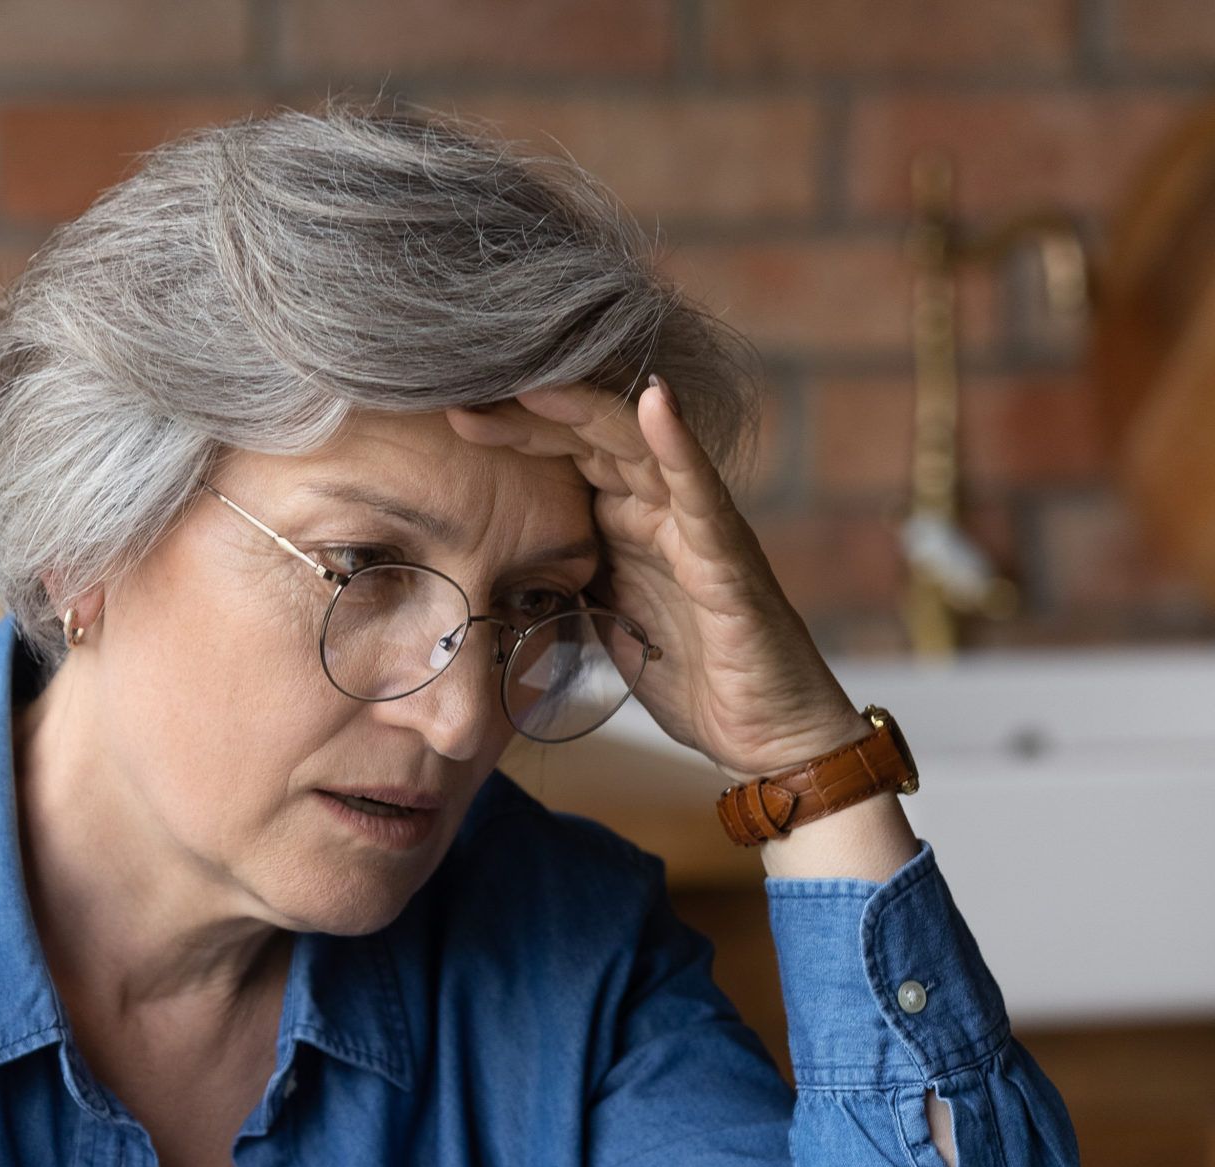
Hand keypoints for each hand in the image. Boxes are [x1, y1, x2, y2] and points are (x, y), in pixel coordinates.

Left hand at [448, 378, 862, 778]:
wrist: (767, 737)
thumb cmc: (694, 680)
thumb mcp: (602, 623)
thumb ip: (566, 582)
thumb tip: (497, 568)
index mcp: (625, 526)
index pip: (564, 458)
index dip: (510, 435)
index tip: (448, 421)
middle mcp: (660, 512)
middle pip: (590, 439)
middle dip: (528, 416)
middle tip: (462, 395)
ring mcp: (697, 527)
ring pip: (638, 447)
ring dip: (586, 411)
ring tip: (534, 381)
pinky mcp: (728, 558)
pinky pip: (701, 492)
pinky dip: (678, 443)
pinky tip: (655, 400)